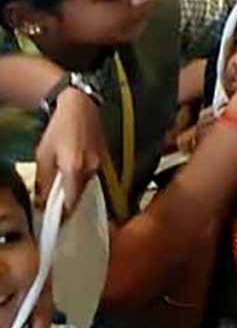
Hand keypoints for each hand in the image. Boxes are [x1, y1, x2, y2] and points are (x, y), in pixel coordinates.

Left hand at [32, 83, 101, 211]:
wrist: (83, 106)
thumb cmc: (61, 128)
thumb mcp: (43, 154)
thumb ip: (43, 180)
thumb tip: (41, 202)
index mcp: (74, 169)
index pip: (71, 202)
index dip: (62, 214)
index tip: (55, 221)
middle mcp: (91, 169)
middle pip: (80, 196)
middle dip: (68, 203)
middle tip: (55, 207)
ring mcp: (101, 163)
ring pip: (87, 186)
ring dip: (75, 190)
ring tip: (62, 188)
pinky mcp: (105, 157)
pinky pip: (93, 175)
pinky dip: (82, 179)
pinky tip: (73, 173)